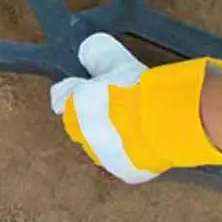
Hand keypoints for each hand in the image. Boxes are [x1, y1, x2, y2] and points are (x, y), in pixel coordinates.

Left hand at [50, 33, 221, 182]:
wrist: (160, 122)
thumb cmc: (136, 89)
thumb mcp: (117, 62)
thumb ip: (100, 56)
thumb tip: (88, 48)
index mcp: (74, 104)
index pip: (60, 96)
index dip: (70, 91)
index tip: (77, 88)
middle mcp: (82, 133)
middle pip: (78, 123)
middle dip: (91, 116)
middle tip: (113, 105)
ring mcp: (103, 156)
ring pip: (100, 145)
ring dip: (111, 137)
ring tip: (132, 125)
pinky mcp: (126, 172)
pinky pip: (125, 163)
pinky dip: (133, 155)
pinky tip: (146, 143)